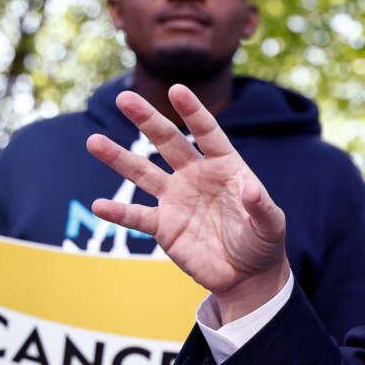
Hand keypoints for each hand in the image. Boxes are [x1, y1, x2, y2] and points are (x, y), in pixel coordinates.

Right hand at [86, 85, 289, 322]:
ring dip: (119, 158)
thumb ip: (262, 206)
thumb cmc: (263, 242)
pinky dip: (119, 212)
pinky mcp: (164, 226)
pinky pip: (137, 216)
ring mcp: (176, 199)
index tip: (176, 90)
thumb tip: (252, 189)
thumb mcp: (270, 224)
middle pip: (168, 142)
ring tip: (94, 141)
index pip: (207, 133)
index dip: (192, 112)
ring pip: (143, 173)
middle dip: (147, 120)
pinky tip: (99, 205)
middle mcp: (196, 176)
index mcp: (225, 166)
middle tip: (125, 98)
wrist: (247, 274)